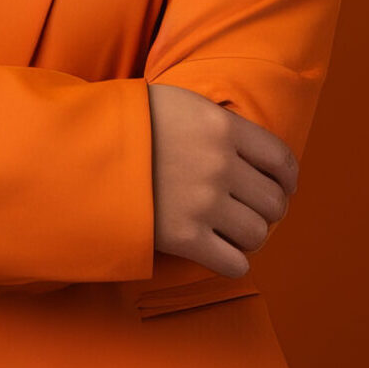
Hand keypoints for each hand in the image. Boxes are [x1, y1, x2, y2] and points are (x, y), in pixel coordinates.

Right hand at [147, 81, 297, 278]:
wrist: (81, 149)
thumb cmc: (129, 123)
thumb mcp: (180, 104)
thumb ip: (219, 124)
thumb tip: (249, 148)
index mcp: (223, 127)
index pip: (281, 160)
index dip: (286, 179)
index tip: (281, 187)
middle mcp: (220, 165)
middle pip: (274, 202)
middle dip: (267, 209)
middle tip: (250, 210)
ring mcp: (204, 203)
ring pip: (257, 234)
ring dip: (250, 236)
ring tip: (232, 231)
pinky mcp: (185, 237)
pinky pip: (234, 263)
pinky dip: (232, 261)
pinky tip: (220, 251)